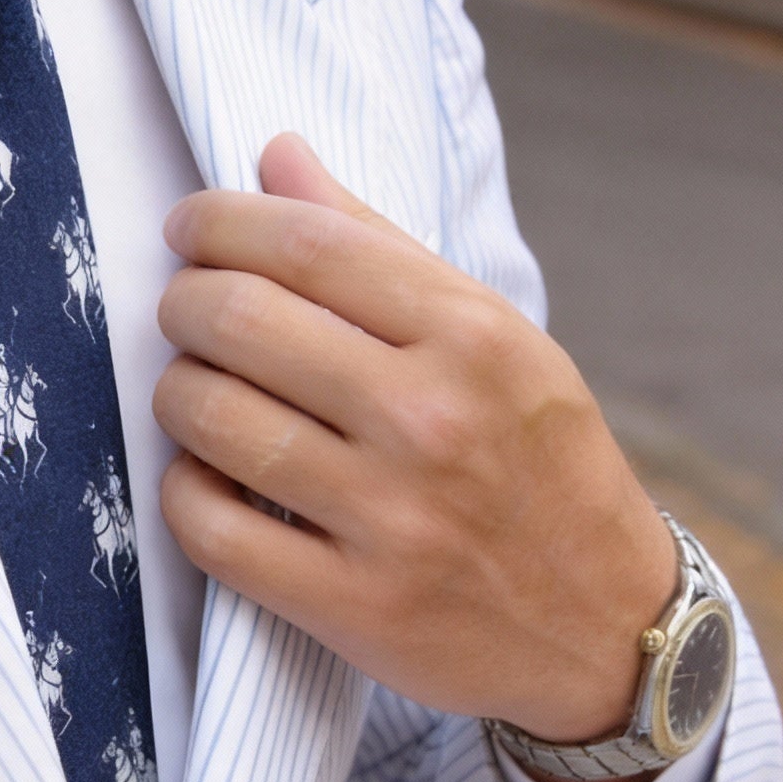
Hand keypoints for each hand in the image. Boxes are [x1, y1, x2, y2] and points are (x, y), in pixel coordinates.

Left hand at [154, 132, 675, 781]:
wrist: (605, 624)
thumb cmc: (537, 464)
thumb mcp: (495, 341)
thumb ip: (381, 248)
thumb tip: (277, 157)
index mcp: (474, 336)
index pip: (308, 243)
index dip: (221, 223)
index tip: (190, 228)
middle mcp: (432, 419)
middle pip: (241, 321)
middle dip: (184, 304)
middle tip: (185, 312)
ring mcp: (391, 518)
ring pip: (212, 420)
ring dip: (177, 394)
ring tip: (193, 391)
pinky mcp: (353, 605)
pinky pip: (212, 530)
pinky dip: (183, 492)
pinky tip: (202, 475)